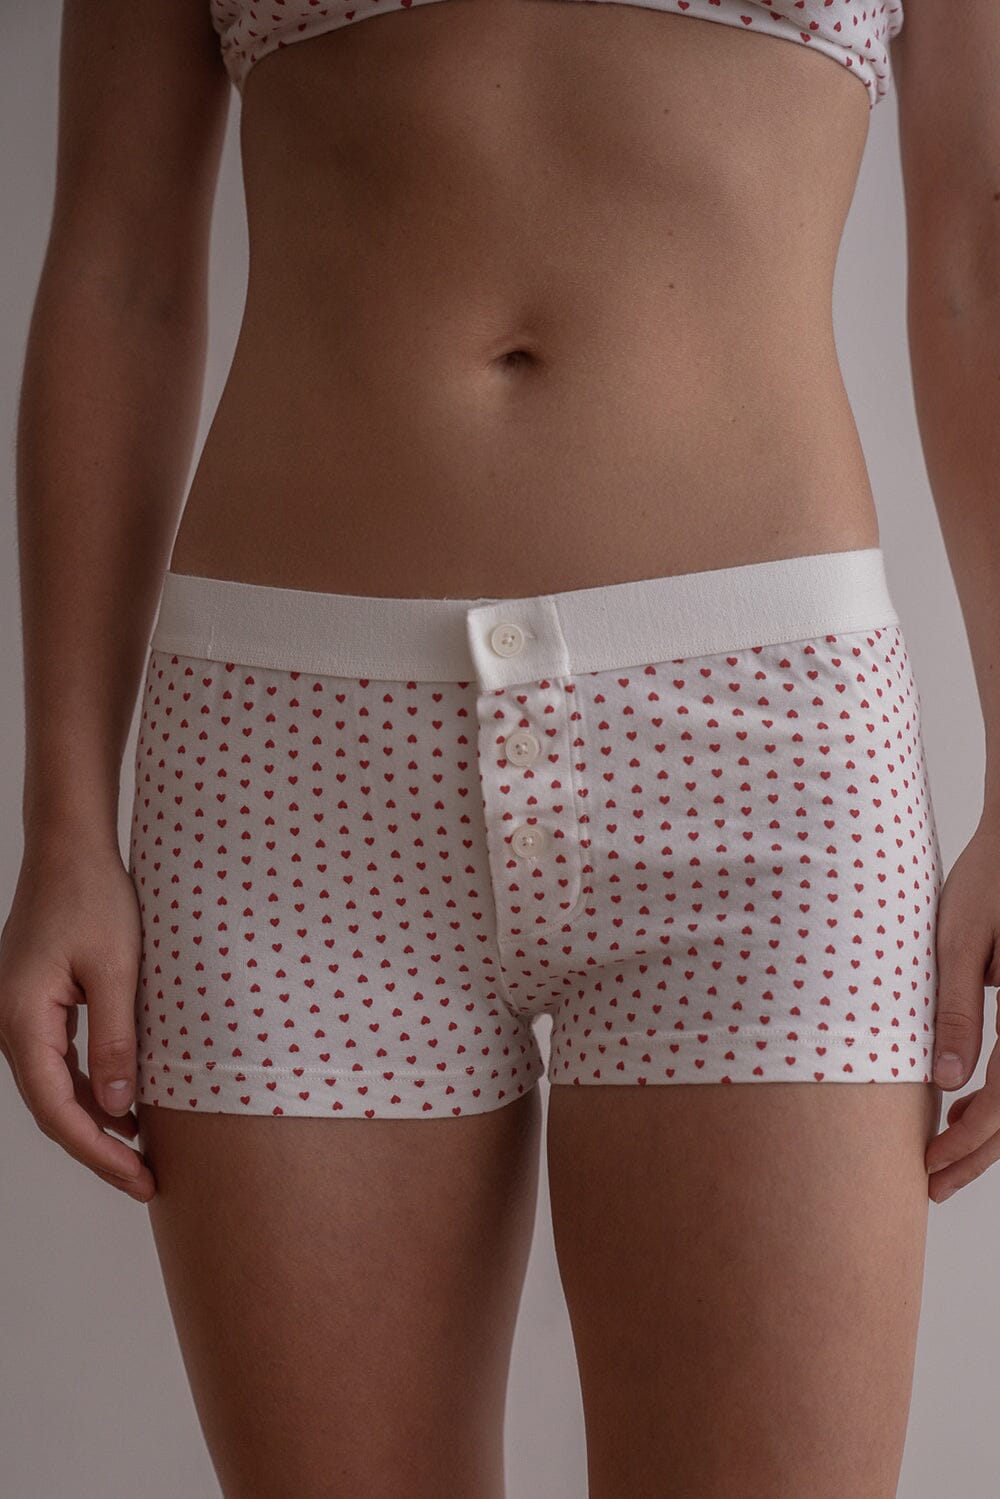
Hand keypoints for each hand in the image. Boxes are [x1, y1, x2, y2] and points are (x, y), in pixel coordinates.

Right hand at [0, 838, 155, 1201]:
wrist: (69, 849)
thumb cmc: (95, 898)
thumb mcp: (118, 971)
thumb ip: (117, 1042)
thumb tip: (117, 1111)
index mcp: (23, 1020)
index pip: (57, 1110)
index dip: (98, 1153)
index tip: (139, 1179)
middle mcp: (10, 1025)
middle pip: (51, 1108)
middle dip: (98, 1149)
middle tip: (147, 1181)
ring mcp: (18, 1015)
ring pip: (53, 1088)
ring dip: (94, 1123)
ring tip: (141, 1154)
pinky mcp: (34, 1004)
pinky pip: (57, 1062)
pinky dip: (89, 1090)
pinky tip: (125, 1106)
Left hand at [925, 819, 999, 1203]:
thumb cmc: (990, 879)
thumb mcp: (962, 938)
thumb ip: (958, 1010)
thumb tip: (946, 1082)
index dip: (967, 1141)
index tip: (928, 1167)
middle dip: (976, 1154)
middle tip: (931, 1186)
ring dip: (989, 1133)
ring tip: (942, 1159)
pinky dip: (998, 1097)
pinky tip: (963, 1106)